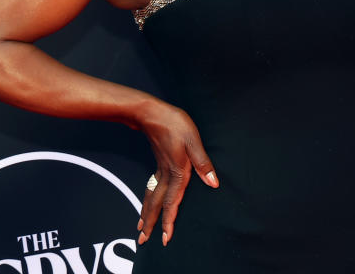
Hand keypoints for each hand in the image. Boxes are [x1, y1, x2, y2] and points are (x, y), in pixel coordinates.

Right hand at [136, 102, 217, 245]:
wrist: (150, 113)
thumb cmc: (174, 123)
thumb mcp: (193, 140)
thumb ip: (202, 163)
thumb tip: (213, 183)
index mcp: (177, 171)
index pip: (173, 201)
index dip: (170, 220)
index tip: (165, 238)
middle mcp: (166, 174)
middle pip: (157, 203)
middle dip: (152, 223)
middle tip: (143, 241)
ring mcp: (160, 169)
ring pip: (151, 197)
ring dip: (147, 213)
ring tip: (141, 228)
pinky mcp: (158, 163)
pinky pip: (151, 188)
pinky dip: (147, 200)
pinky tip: (147, 203)